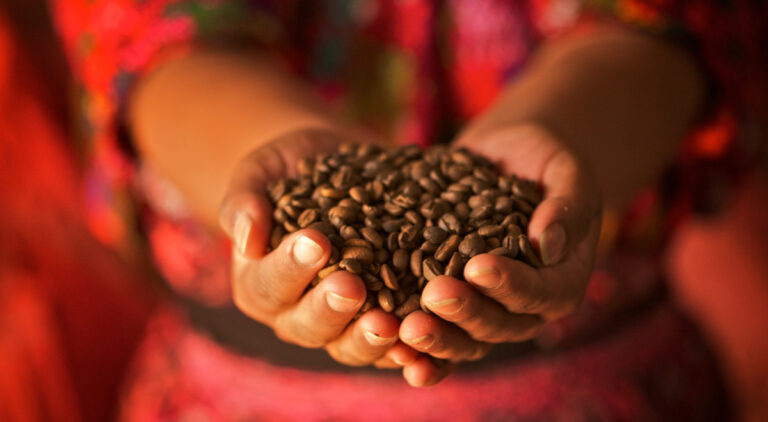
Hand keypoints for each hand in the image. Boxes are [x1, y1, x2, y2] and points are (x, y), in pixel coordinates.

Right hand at [218, 129, 410, 366]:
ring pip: (349, 347)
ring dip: (369, 340)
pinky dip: (407, 350)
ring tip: (391, 324)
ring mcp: (339, 326)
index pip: (268, 283)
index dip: (290, 267)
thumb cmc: (293, 170)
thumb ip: (245, 199)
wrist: (341, 171)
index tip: (316, 241)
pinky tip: (423, 344)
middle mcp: (294, 314)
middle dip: (330, 308)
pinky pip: (391, 348)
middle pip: (307, 326)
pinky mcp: (380, 324)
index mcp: (258, 284)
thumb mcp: (264, 171)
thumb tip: (243, 236)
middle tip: (352, 286)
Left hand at [397, 124, 601, 385]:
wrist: (504, 157)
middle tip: (435, 294)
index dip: (510, 285)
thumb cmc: (543, 160)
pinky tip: (396, 354)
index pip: (541, 293)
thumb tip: (547, 243)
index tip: (477, 267)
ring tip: (407, 329)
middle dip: (466, 312)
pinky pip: (439, 339)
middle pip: (499, 324)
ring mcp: (487, 311)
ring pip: (466, 340)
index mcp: (562, 280)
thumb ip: (567, 206)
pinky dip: (420, 353)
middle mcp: (526, 308)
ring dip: (437, 338)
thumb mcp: (565, 171)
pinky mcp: (453, 308)